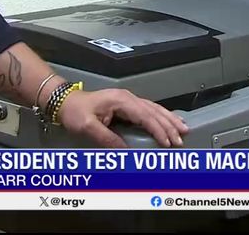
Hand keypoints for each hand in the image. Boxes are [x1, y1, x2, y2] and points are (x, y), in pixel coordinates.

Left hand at [57, 88, 187, 147]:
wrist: (65, 102)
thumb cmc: (75, 112)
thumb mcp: (87, 127)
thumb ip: (107, 138)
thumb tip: (126, 150)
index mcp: (121, 101)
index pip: (146, 116)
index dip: (158, 129)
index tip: (167, 142)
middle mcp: (127, 98)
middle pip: (154, 111)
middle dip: (169, 125)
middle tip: (181, 138)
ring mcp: (128, 100)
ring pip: (155, 109)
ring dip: (169, 119)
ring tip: (183, 128)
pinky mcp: (126, 105)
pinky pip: (149, 110)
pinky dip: (162, 116)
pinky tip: (168, 121)